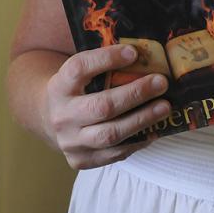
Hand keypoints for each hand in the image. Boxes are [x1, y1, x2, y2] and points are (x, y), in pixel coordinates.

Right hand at [44, 44, 170, 169]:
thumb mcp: (81, 72)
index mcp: (60, 85)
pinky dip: (136, 141)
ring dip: (142, 120)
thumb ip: (104, 64)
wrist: (49, 117)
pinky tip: (153, 129)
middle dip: (135, 94)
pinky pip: (113, 154)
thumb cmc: (77, 88)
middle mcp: (62, 115)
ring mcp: (70, 142)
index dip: (106, 59)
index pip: (80, 68)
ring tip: (164, 107)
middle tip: (160, 83)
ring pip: (110, 134)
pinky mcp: (80, 160)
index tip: (133, 52)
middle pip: (102, 106)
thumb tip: (145, 54)